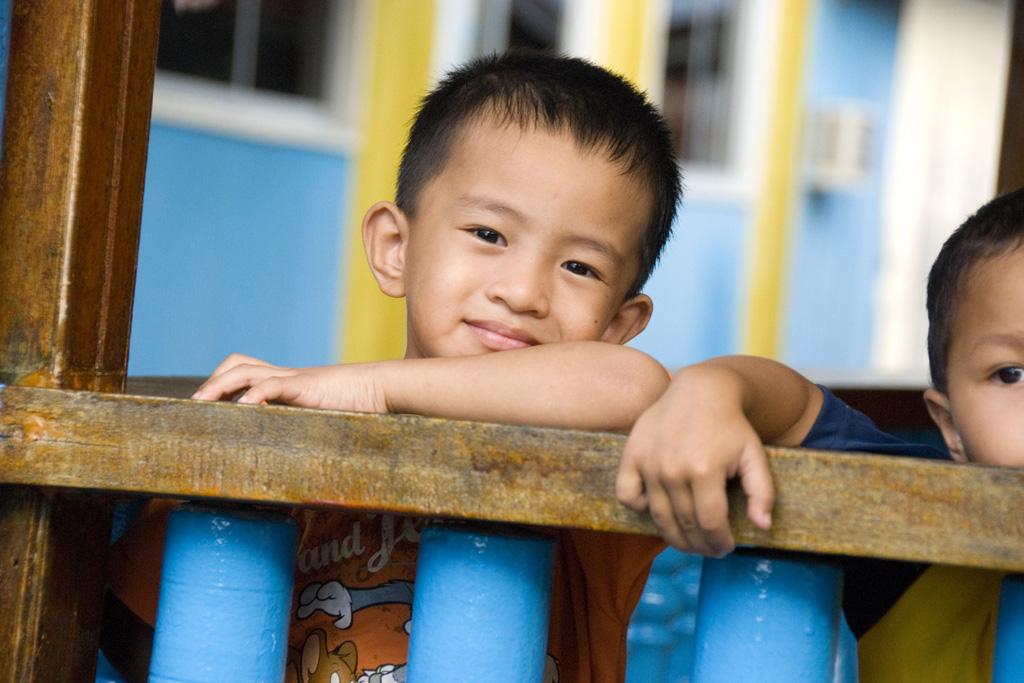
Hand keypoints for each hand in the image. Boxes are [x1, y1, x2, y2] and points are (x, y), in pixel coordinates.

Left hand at [190, 353, 389, 412]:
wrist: (383, 389)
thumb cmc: (358, 408)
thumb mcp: (321, 419)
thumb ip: (303, 429)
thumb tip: (288, 465)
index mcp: (287, 383)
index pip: (245, 372)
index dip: (221, 385)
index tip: (204, 409)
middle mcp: (285, 376)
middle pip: (237, 364)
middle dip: (212, 383)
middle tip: (194, 408)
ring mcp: (294, 378)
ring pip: (245, 370)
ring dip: (218, 386)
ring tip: (202, 405)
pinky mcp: (307, 385)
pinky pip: (274, 384)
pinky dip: (254, 394)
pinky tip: (243, 408)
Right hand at [616, 363, 773, 556]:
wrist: (700, 390)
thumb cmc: (730, 425)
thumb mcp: (755, 455)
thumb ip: (762, 492)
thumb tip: (763, 526)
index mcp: (705, 470)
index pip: (711, 524)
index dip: (720, 543)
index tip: (726, 547)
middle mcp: (672, 469)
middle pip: (685, 526)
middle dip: (700, 545)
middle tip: (709, 549)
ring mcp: (649, 463)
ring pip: (658, 517)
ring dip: (674, 537)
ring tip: (689, 540)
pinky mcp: (632, 456)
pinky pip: (628, 496)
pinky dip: (640, 507)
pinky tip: (658, 508)